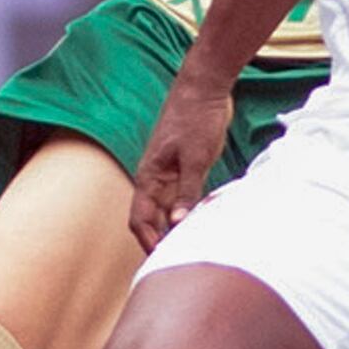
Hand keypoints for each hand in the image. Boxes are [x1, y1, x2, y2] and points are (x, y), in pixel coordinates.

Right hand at [128, 85, 236, 249]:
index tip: (162, 261)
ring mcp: (172, 172)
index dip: (148, 242)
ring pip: (170, 209)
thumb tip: (178, 224)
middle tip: (183, 260)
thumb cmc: (196, 118)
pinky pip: (185, 196)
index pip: (140, 219)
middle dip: (163, 240)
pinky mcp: (187, 166)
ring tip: (198, 242)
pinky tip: (208, 217)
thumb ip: (187, 192)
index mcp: (150, 177)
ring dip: (180, 226)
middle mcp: (157, 178)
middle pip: (153, 219)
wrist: (205, 86)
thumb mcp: (195, 158)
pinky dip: (193, 209)